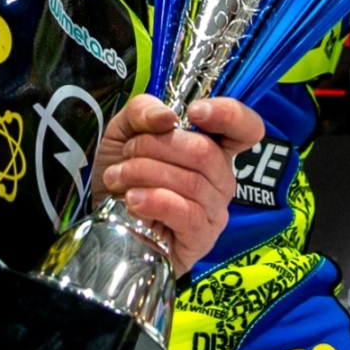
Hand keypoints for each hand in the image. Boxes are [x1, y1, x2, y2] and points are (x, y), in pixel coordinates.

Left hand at [92, 95, 263, 276]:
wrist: (103, 220)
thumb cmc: (123, 173)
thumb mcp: (125, 131)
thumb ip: (143, 112)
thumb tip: (167, 117)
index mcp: (212, 146)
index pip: (246, 128)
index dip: (228, 114)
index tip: (194, 112)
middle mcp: (221, 177)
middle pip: (205, 151)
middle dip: (155, 145)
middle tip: (127, 153)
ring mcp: (215, 210)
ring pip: (192, 182)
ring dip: (145, 173)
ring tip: (119, 177)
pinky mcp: (201, 238)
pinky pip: (188, 215)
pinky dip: (156, 202)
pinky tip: (133, 199)